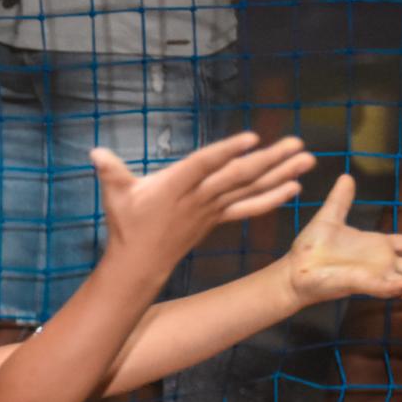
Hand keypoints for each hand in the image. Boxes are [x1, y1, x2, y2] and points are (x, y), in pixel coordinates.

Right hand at [94, 133, 314, 272]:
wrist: (140, 262)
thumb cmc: (128, 224)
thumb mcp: (116, 195)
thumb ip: (110, 172)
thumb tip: (95, 153)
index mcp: (175, 186)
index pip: (204, 165)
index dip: (227, 152)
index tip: (251, 139)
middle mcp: (199, 198)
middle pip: (239, 176)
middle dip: (270, 160)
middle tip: (298, 144)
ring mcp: (212, 209)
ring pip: (250, 189)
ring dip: (281, 174)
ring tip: (307, 160)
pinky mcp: (218, 218)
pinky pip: (250, 208)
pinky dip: (273, 198)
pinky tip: (294, 188)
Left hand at [282, 175, 401, 304]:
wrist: (292, 270)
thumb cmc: (309, 249)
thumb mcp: (329, 218)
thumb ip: (341, 200)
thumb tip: (346, 177)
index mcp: (376, 247)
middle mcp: (380, 264)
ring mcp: (374, 277)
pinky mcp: (361, 285)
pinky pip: (383, 287)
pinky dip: (397, 288)